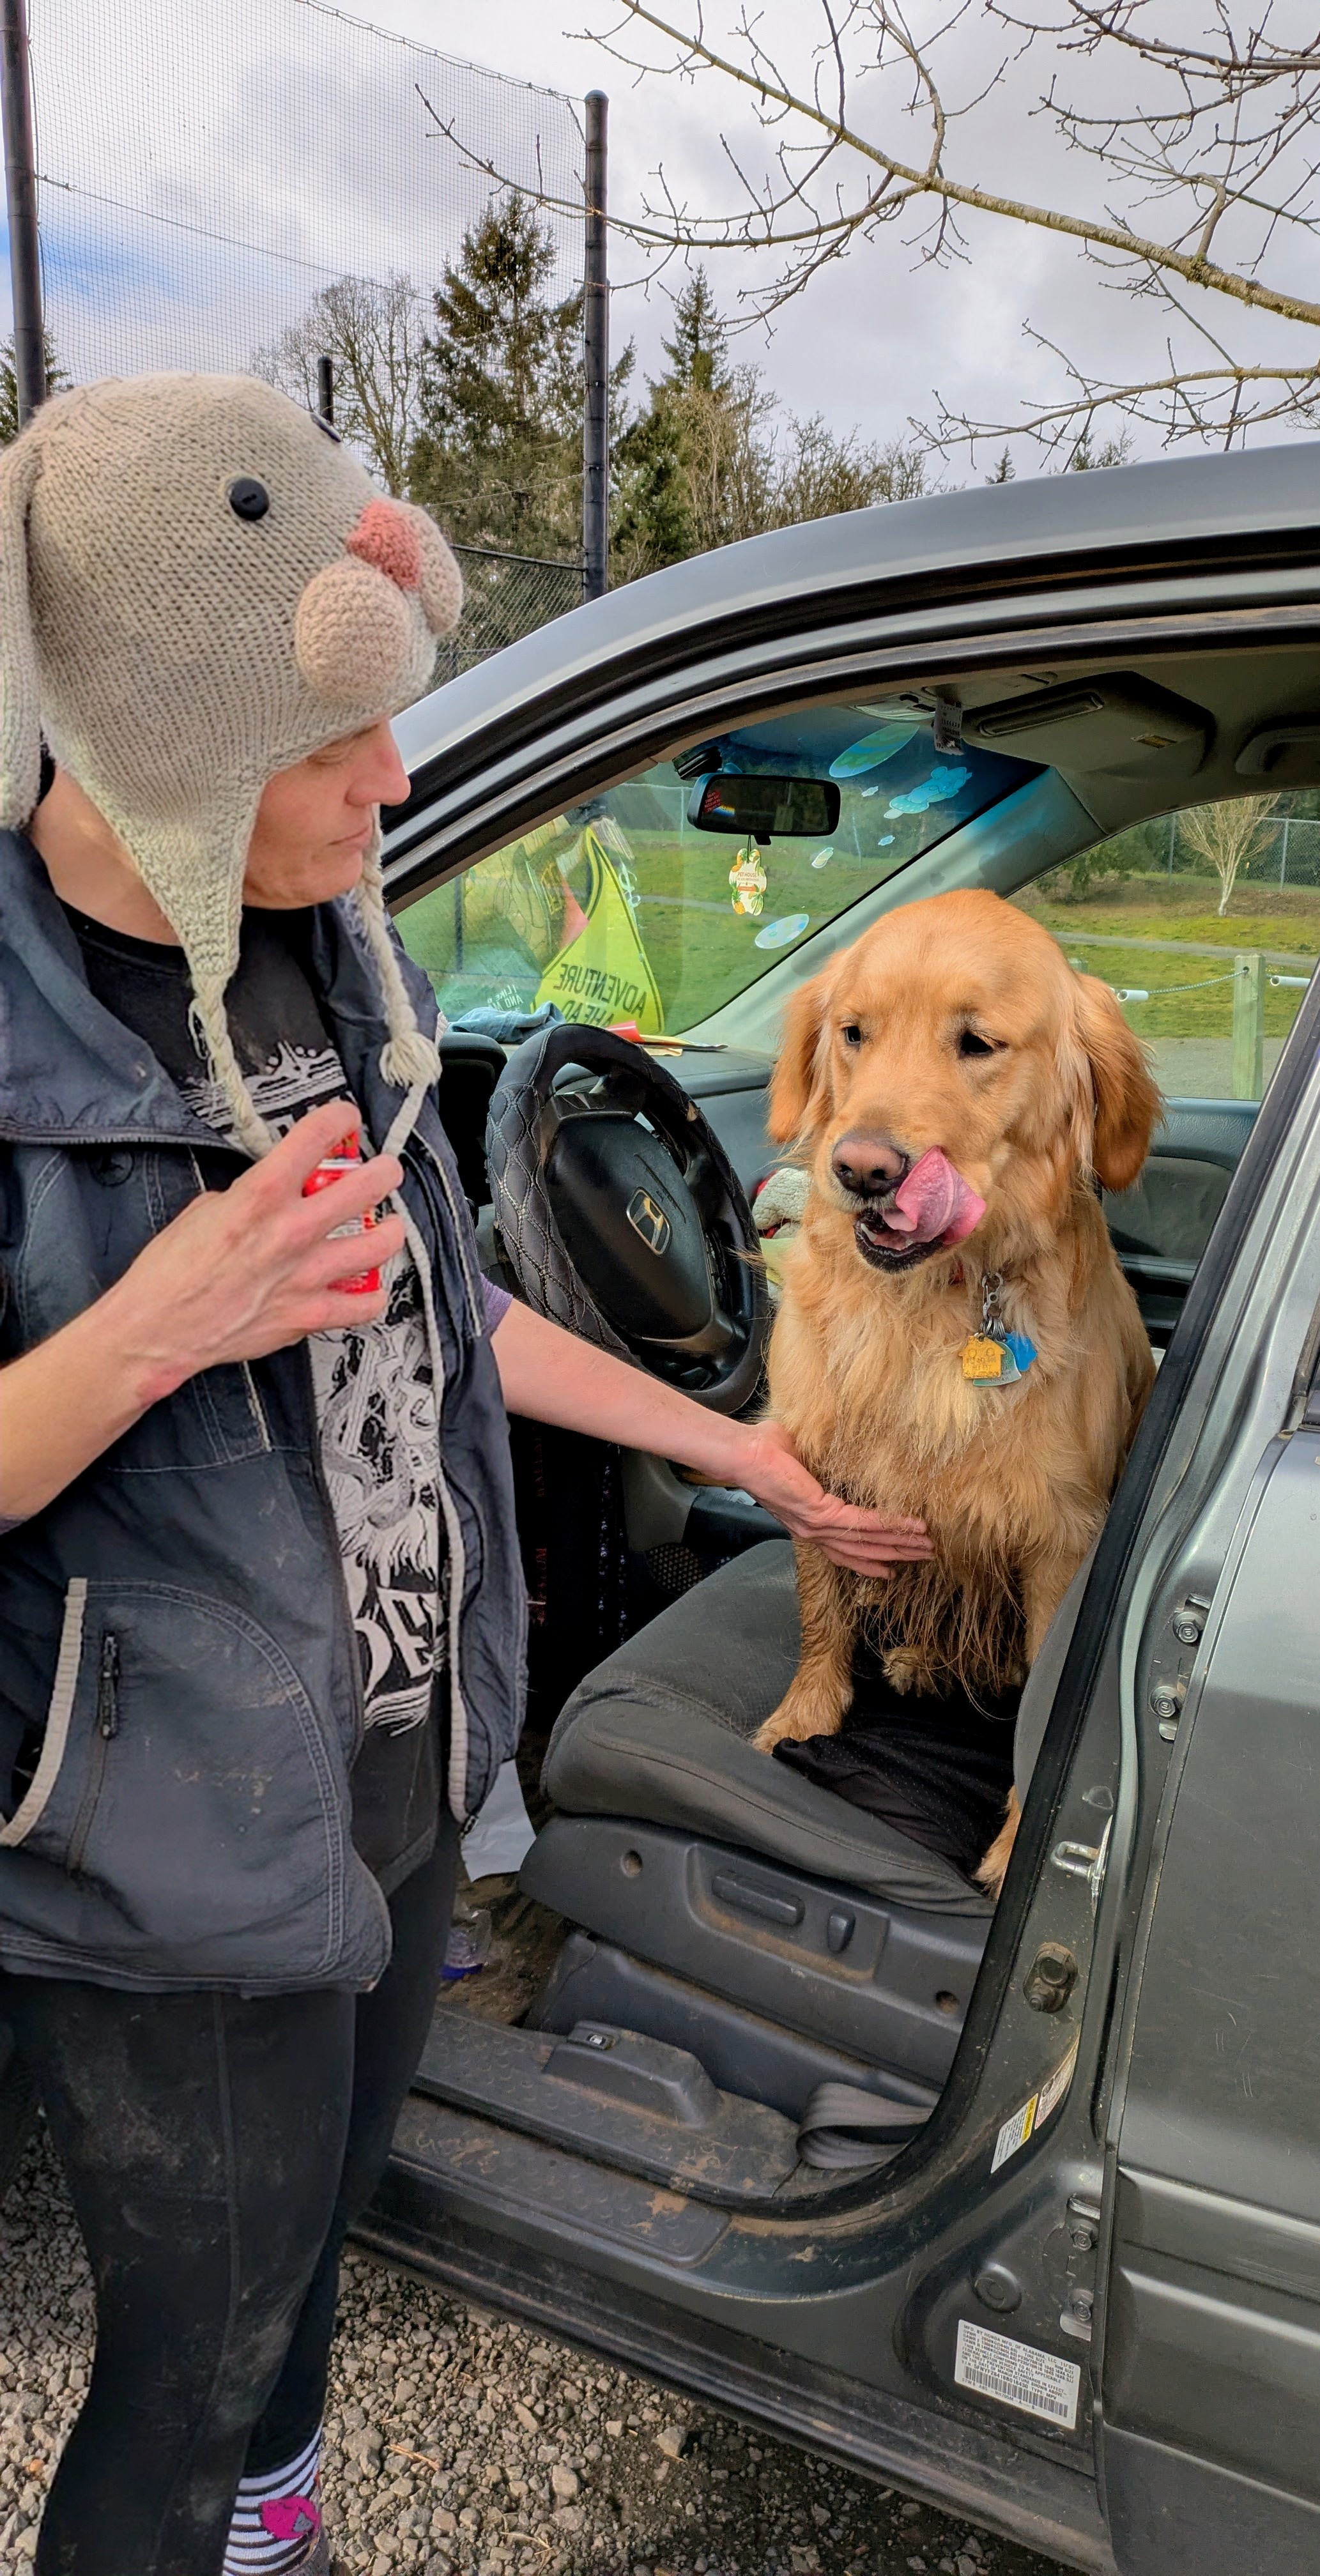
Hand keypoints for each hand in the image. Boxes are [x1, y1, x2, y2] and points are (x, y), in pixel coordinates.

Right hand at [102, 1099, 405, 1401]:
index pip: (316, 1136)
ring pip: (380, 1244)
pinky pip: (364, 1305)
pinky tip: (368, 1287)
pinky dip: (371, 1296)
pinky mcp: (309, 1314)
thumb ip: (248, 1196)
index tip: (346, 1119)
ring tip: (390, 1228)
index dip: (340, 1118)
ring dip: (391, 1232)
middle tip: (385, 1172)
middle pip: (367, 1186)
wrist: (158, 1327)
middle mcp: (291, 1230)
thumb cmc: (172, 1269)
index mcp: (261, 1195)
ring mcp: (306, 1274)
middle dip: (384, 1172)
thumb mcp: (204, 1209)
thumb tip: (273, 1192)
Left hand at [734, 1421, 933, 1576]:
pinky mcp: (821, 1513)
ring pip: (868, 1541)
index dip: (868, 1561)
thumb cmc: (765, 1450)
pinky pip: (864, 1523)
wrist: (745, 1452)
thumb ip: (821, 1465)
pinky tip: (913, 1526)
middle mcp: (813, 1531)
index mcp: (807, 1523)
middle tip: (924, 1557)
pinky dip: (891, 1525)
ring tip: (927, 1546)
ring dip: (900, 1544)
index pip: (843, 1550)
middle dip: (895, 1555)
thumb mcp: (802, 1460)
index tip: (890, 1569)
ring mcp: (817, 1526)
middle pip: (861, 1552)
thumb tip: (837, 1447)